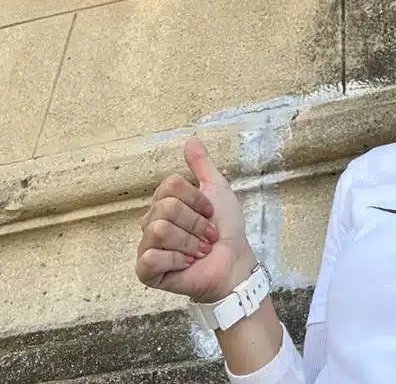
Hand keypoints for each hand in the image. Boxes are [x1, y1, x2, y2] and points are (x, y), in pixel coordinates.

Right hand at [135, 137, 253, 302]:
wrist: (233, 262)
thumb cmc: (226, 228)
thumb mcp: (217, 189)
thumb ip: (202, 165)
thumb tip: (192, 139)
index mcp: (165, 202)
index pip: (170, 186)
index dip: (196, 199)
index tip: (210, 212)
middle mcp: (151, 222)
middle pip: (166, 208)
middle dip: (195, 223)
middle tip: (207, 235)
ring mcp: (147, 246)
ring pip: (159, 230)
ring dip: (189, 241)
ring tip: (200, 250)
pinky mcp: (146, 271)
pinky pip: (151, 258)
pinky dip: (176, 260)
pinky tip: (186, 263)